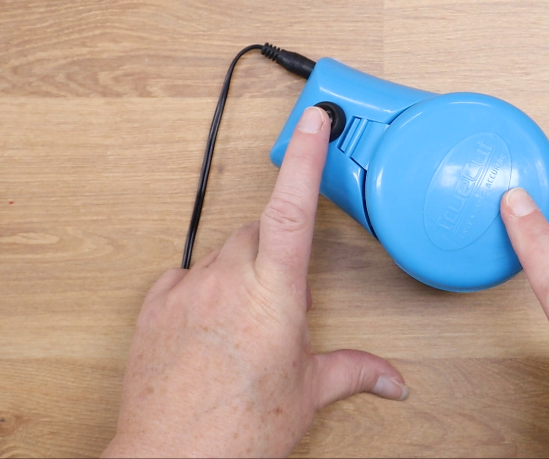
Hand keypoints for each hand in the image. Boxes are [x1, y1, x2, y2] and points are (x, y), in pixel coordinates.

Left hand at [103, 107, 408, 457]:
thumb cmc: (238, 430)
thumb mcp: (308, 392)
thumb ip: (356, 371)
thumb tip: (393, 381)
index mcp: (274, 292)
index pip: (294, 207)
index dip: (306, 157)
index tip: (313, 120)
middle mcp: (227, 279)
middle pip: (258, 231)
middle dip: (275, 252)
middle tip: (283, 300)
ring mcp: (187, 288)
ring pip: (222, 255)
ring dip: (239, 275)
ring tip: (245, 324)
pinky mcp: (155, 305)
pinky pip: (185, 277)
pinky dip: (202, 291)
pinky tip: (210, 326)